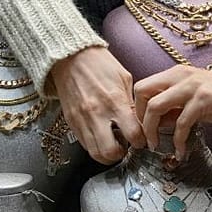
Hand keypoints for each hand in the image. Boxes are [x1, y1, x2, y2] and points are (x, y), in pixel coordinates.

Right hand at [48, 46, 146, 163]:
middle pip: (111, 152)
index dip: (141, 141)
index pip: (133, 135)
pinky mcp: (71, 122)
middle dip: (122, 154)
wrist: (70, 57)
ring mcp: (81, 120)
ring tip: (113, 144)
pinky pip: (84, 144)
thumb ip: (131, 103)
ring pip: (95, 153)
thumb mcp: (124, 79)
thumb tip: (138, 122)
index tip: (142, 139)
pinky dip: (94, 146)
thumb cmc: (99, 64)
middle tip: (126, 147)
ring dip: (107, 154)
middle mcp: (97, 114)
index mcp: (114, 101)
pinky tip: (101, 136)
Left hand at [134, 65, 211, 158]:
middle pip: (143, 92)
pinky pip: (181, 123)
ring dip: (152, 130)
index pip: (143, 86)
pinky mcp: (203, 100)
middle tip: (145, 137)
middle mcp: (180, 76)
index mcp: (175, 74)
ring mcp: (191, 86)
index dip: (136, 108)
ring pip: (156, 107)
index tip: (141, 127)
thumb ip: (173, 109)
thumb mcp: (192, 101)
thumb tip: (154, 125)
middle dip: (139, 118)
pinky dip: (177, 140)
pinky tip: (180, 151)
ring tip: (156, 145)